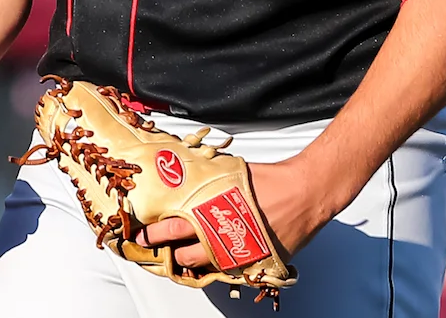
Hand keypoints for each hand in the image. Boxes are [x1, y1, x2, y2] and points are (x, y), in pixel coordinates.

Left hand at [135, 157, 335, 270]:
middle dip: (165, 252)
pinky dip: (216, 266)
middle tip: (154, 248)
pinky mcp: (253, 264)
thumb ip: (205, 182)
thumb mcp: (228, 174)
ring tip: (179, 256)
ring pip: (202, 267)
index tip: (142, 234)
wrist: (304, 193)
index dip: (153, 233)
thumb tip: (186, 180)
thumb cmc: (270, 181)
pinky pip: (227, 271)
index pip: (170, 228)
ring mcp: (237, 255)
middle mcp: (221, 239)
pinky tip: (211, 260)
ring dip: (188, 262)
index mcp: (210, 214)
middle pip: (182, 254)